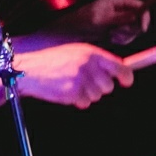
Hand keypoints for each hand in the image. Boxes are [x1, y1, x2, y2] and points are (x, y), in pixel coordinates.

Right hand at [14, 42, 133, 107]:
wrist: (29, 70)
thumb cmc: (52, 61)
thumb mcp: (75, 52)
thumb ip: (96, 61)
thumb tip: (117, 72)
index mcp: (91, 53)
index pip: (121, 67)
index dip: (126, 77)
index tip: (125, 82)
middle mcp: (88, 65)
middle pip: (109, 86)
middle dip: (99, 87)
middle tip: (84, 82)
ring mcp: (81, 79)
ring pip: (97, 96)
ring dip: (86, 94)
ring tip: (70, 84)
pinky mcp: (73, 92)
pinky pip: (85, 103)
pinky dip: (76, 100)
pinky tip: (65, 90)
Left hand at [53, 0, 149, 45]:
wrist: (74, 29)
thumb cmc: (83, 19)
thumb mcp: (100, 19)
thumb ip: (118, 18)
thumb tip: (135, 16)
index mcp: (119, 1)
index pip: (140, 6)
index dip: (144, 17)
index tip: (142, 29)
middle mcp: (123, 9)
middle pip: (140, 19)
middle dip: (131, 29)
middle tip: (117, 32)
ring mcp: (122, 19)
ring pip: (135, 30)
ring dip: (125, 35)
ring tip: (111, 35)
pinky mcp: (120, 28)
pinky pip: (128, 36)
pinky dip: (121, 39)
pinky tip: (110, 38)